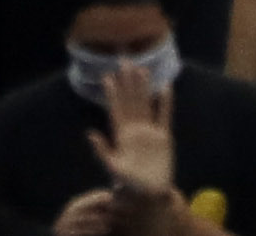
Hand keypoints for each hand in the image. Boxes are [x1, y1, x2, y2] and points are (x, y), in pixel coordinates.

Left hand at [87, 51, 177, 209]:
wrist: (150, 194)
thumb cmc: (129, 185)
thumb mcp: (113, 168)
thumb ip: (102, 150)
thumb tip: (90, 132)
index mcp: (121, 136)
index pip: (116, 110)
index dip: (112, 93)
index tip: (107, 76)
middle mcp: (135, 130)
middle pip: (131, 101)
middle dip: (127, 82)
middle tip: (124, 61)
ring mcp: (150, 132)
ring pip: (145, 104)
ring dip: (143, 87)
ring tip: (142, 69)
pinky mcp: (164, 137)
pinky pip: (164, 116)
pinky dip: (165, 102)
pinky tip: (166, 87)